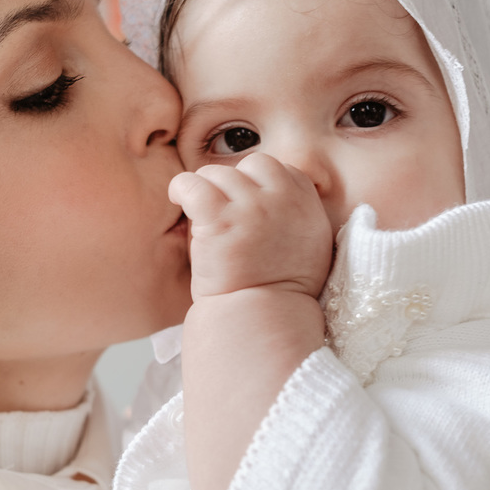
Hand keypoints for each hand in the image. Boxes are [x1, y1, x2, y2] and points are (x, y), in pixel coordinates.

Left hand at [168, 152, 332, 300]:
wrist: (261, 324)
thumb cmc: (279, 294)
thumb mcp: (310, 248)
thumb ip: (298, 214)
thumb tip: (280, 195)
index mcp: (307, 204)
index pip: (280, 169)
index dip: (257, 185)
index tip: (245, 207)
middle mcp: (283, 199)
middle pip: (250, 165)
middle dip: (233, 185)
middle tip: (221, 214)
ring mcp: (251, 206)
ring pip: (218, 173)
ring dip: (206, 191)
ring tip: (202, 218)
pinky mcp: (219, 218)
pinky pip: (192, 183)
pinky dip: (181, 188)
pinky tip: (179, 200)